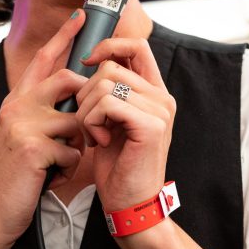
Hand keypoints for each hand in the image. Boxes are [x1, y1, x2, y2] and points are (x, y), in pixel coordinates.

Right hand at [0, 11, 87, 245]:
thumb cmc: (15, 177)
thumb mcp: (23, 136)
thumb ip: (43, 114)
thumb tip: (77, 101)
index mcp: (16, 100)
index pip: (43, 58)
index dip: (64, 35)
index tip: (82, 14)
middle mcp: (17, 105)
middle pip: (68, 80)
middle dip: (86, 104)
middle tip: (85, 130)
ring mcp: (23, 125)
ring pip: (77, 120)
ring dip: (77, 146)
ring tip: (58, 164)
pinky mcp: (33, 148)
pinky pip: (73, 152)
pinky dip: (69, 169)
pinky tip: (50, 178)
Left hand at [73, 37, 174, 212]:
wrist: (129, 203)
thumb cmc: (117, 165)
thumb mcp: (111, 120)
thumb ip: (109, 91)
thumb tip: (90, 59)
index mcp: (155, 93)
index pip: (136, 45)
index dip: (109, 45)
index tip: (87, 62)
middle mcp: (162, 97)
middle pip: (111, 66)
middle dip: (86, 92)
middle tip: (89, 122)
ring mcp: (160, 111)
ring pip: (104, 84)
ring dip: (86, 111)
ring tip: (94, 135)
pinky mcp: (151, 125)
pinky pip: (107, 103)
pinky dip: (92, 122)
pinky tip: (99, 142)